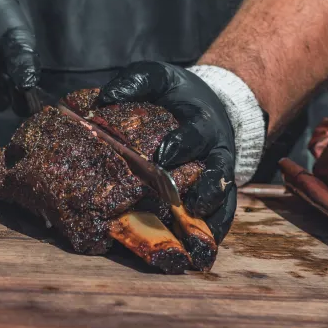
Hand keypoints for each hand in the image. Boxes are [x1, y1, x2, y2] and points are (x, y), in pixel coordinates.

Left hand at [99, 61, 237, 241]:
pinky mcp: (219, 192)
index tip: (163, 156)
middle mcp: (216, 151)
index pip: (195, 134)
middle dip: (203, 190)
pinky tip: (201, 249)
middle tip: (185, 204)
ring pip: (224, 199)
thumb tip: (103, 98)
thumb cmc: (176, 94)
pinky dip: (214, 231)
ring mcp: (220, 175)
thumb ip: (136, 82)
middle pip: (217, 173)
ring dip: (212, 218)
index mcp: (202, 122)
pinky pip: (223, 214)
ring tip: (198, 239)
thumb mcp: (159, 78)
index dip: (181, 145)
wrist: (210, 104)